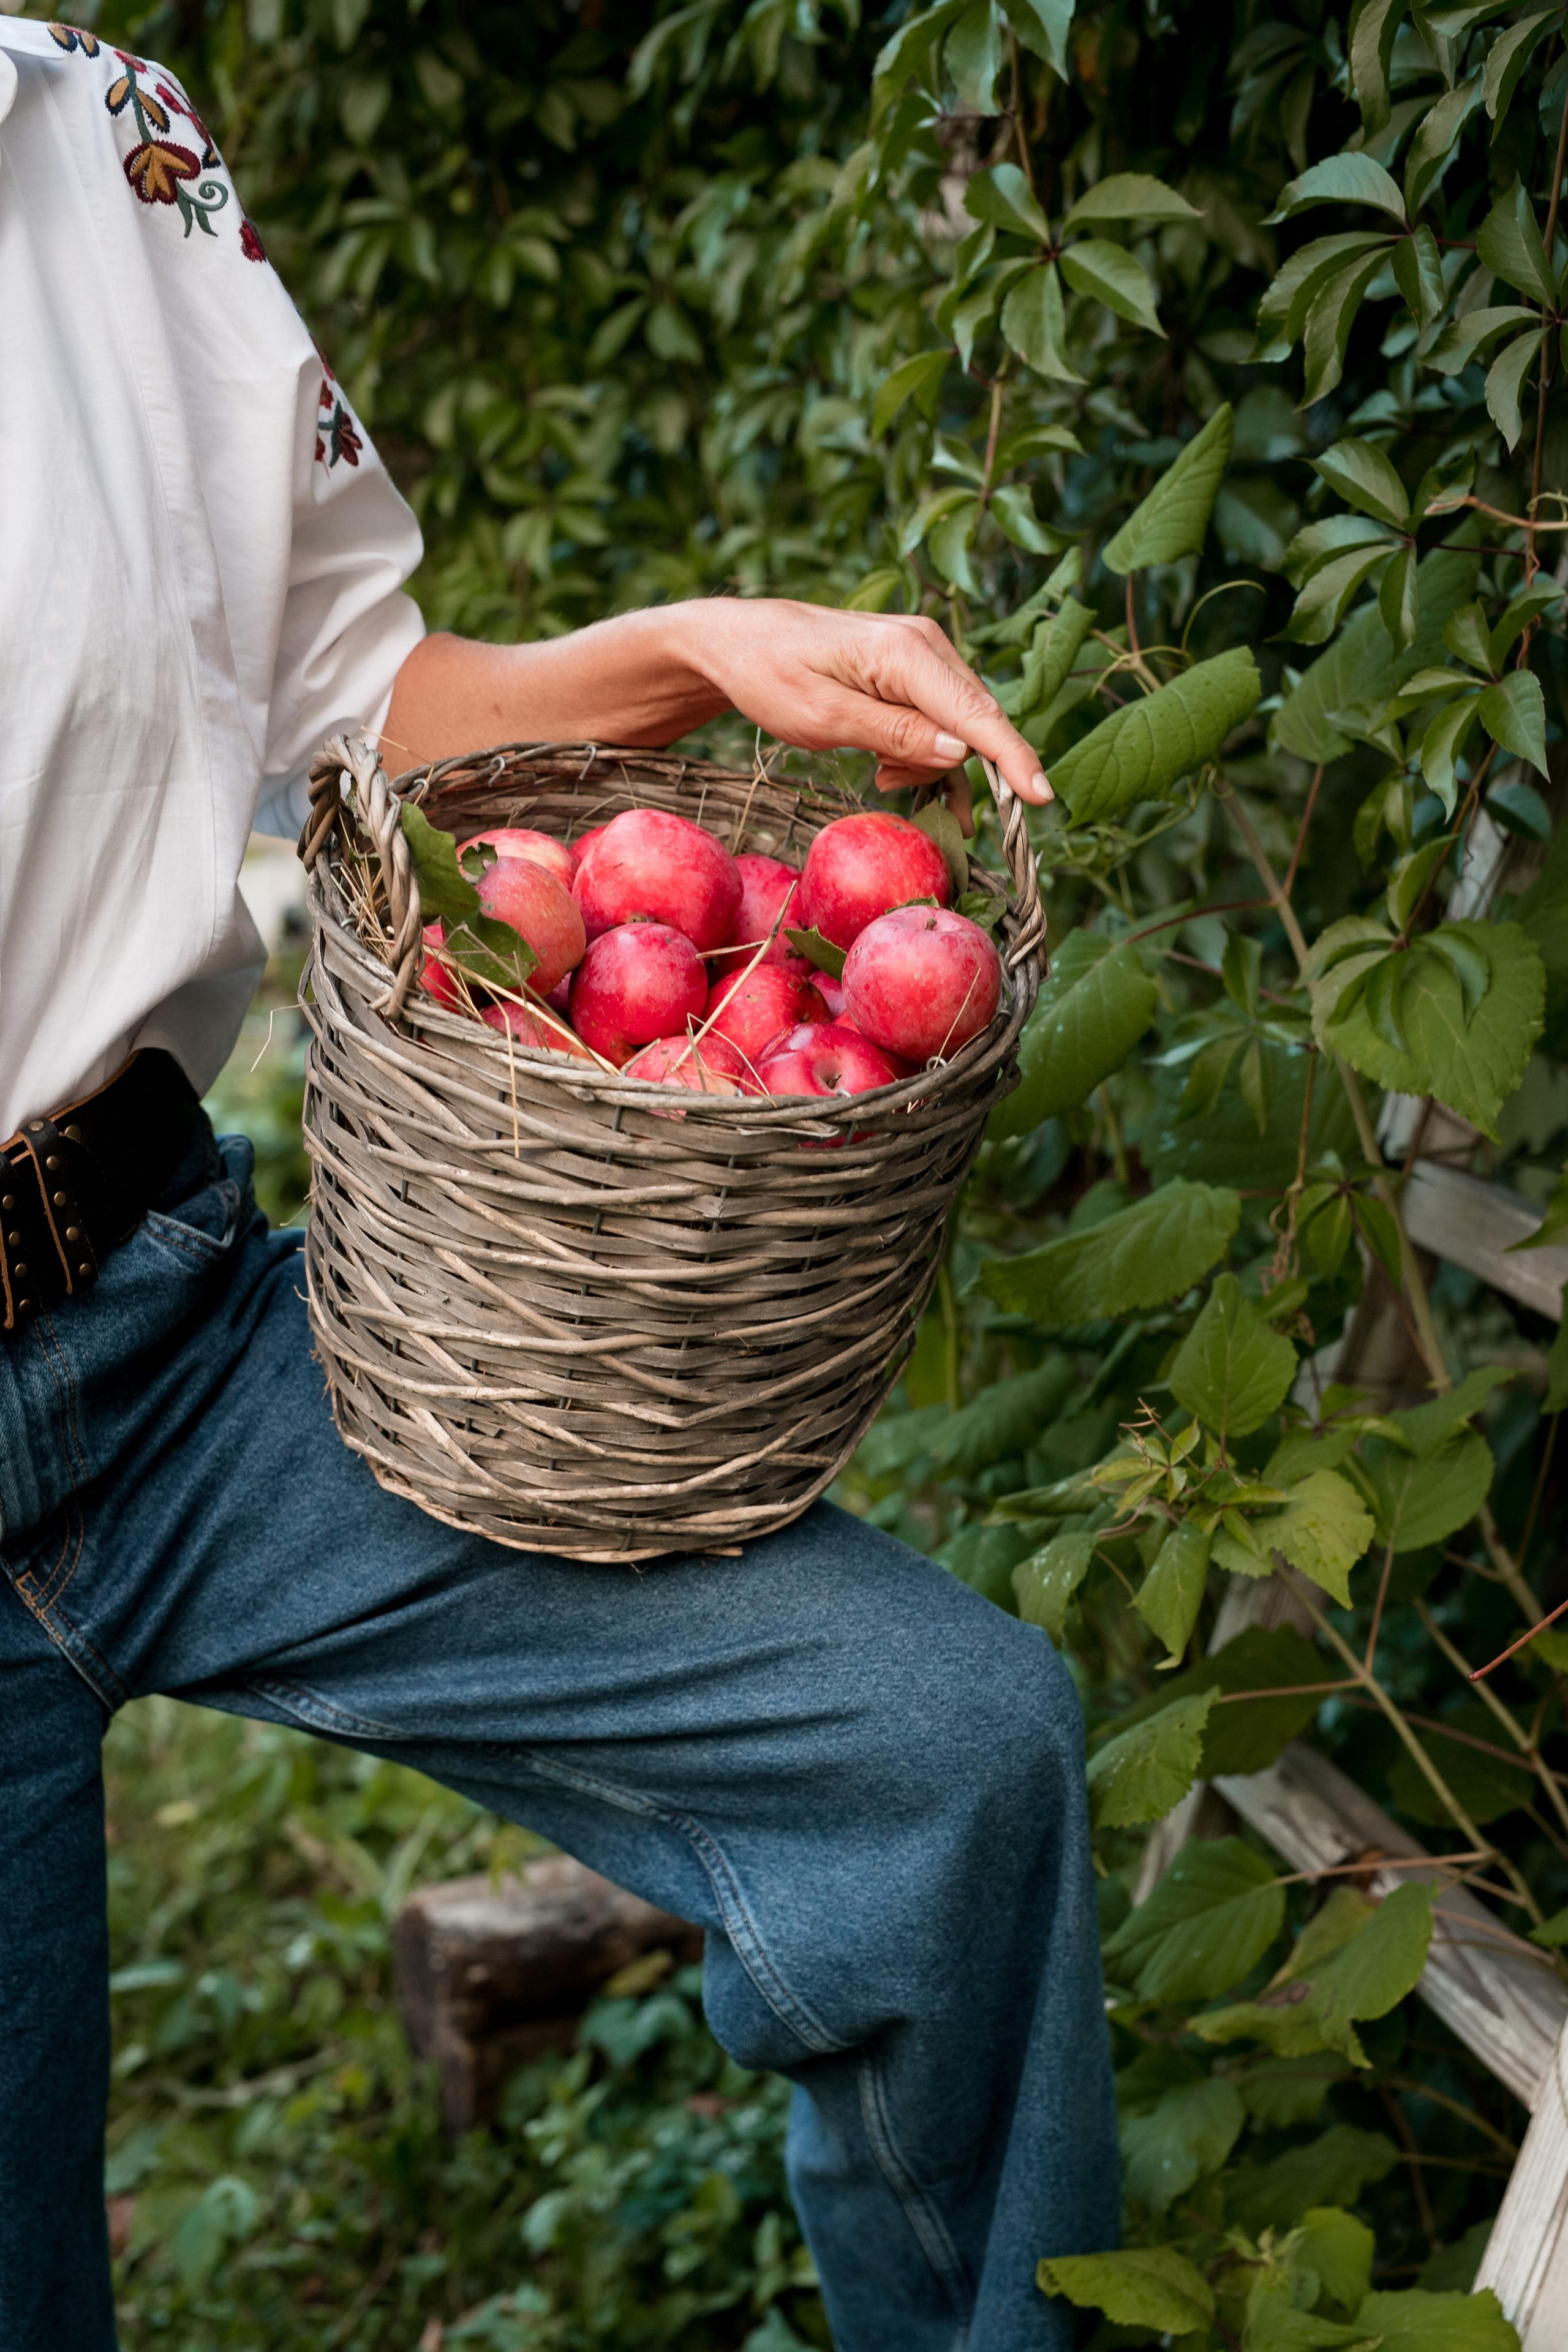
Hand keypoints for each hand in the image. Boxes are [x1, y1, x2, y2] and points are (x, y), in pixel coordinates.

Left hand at [673, 599, 1052, 808]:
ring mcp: (923, 653)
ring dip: (928, 763)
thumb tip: (959, 752)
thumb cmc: (771, 675)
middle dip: (954, 770)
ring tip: (876, 769)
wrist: (740, 641)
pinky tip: (885, 766)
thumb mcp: (823, 717)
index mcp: (907, 652)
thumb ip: (893, 734)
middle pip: (976, 722)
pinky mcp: (914, 667)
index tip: (1042, 797)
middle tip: (895, 786)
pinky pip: (940, 720)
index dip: (1013, 759)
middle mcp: (927, 645)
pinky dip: (921, 752)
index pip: (977, 714)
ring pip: (959, 726)